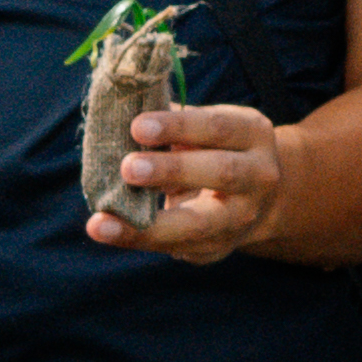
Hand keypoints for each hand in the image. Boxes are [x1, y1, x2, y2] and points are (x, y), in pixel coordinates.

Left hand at [97, 97, 286, 262]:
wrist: (254, 196)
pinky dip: (137, 238)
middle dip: (173, 170)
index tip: (136, 126)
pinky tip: (106, 231)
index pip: (219, 128)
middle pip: (223, 172)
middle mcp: (259, 177)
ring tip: (102, 220)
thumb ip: (170, 124)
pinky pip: (176, 246)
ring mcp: (242, 217)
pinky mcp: (218, 247)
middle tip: (128, 167)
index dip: (179, 126)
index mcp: (253, 135)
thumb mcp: (204, 129)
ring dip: (149, 222)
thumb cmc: (213, 149)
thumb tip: (119, 113)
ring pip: (199, 224)